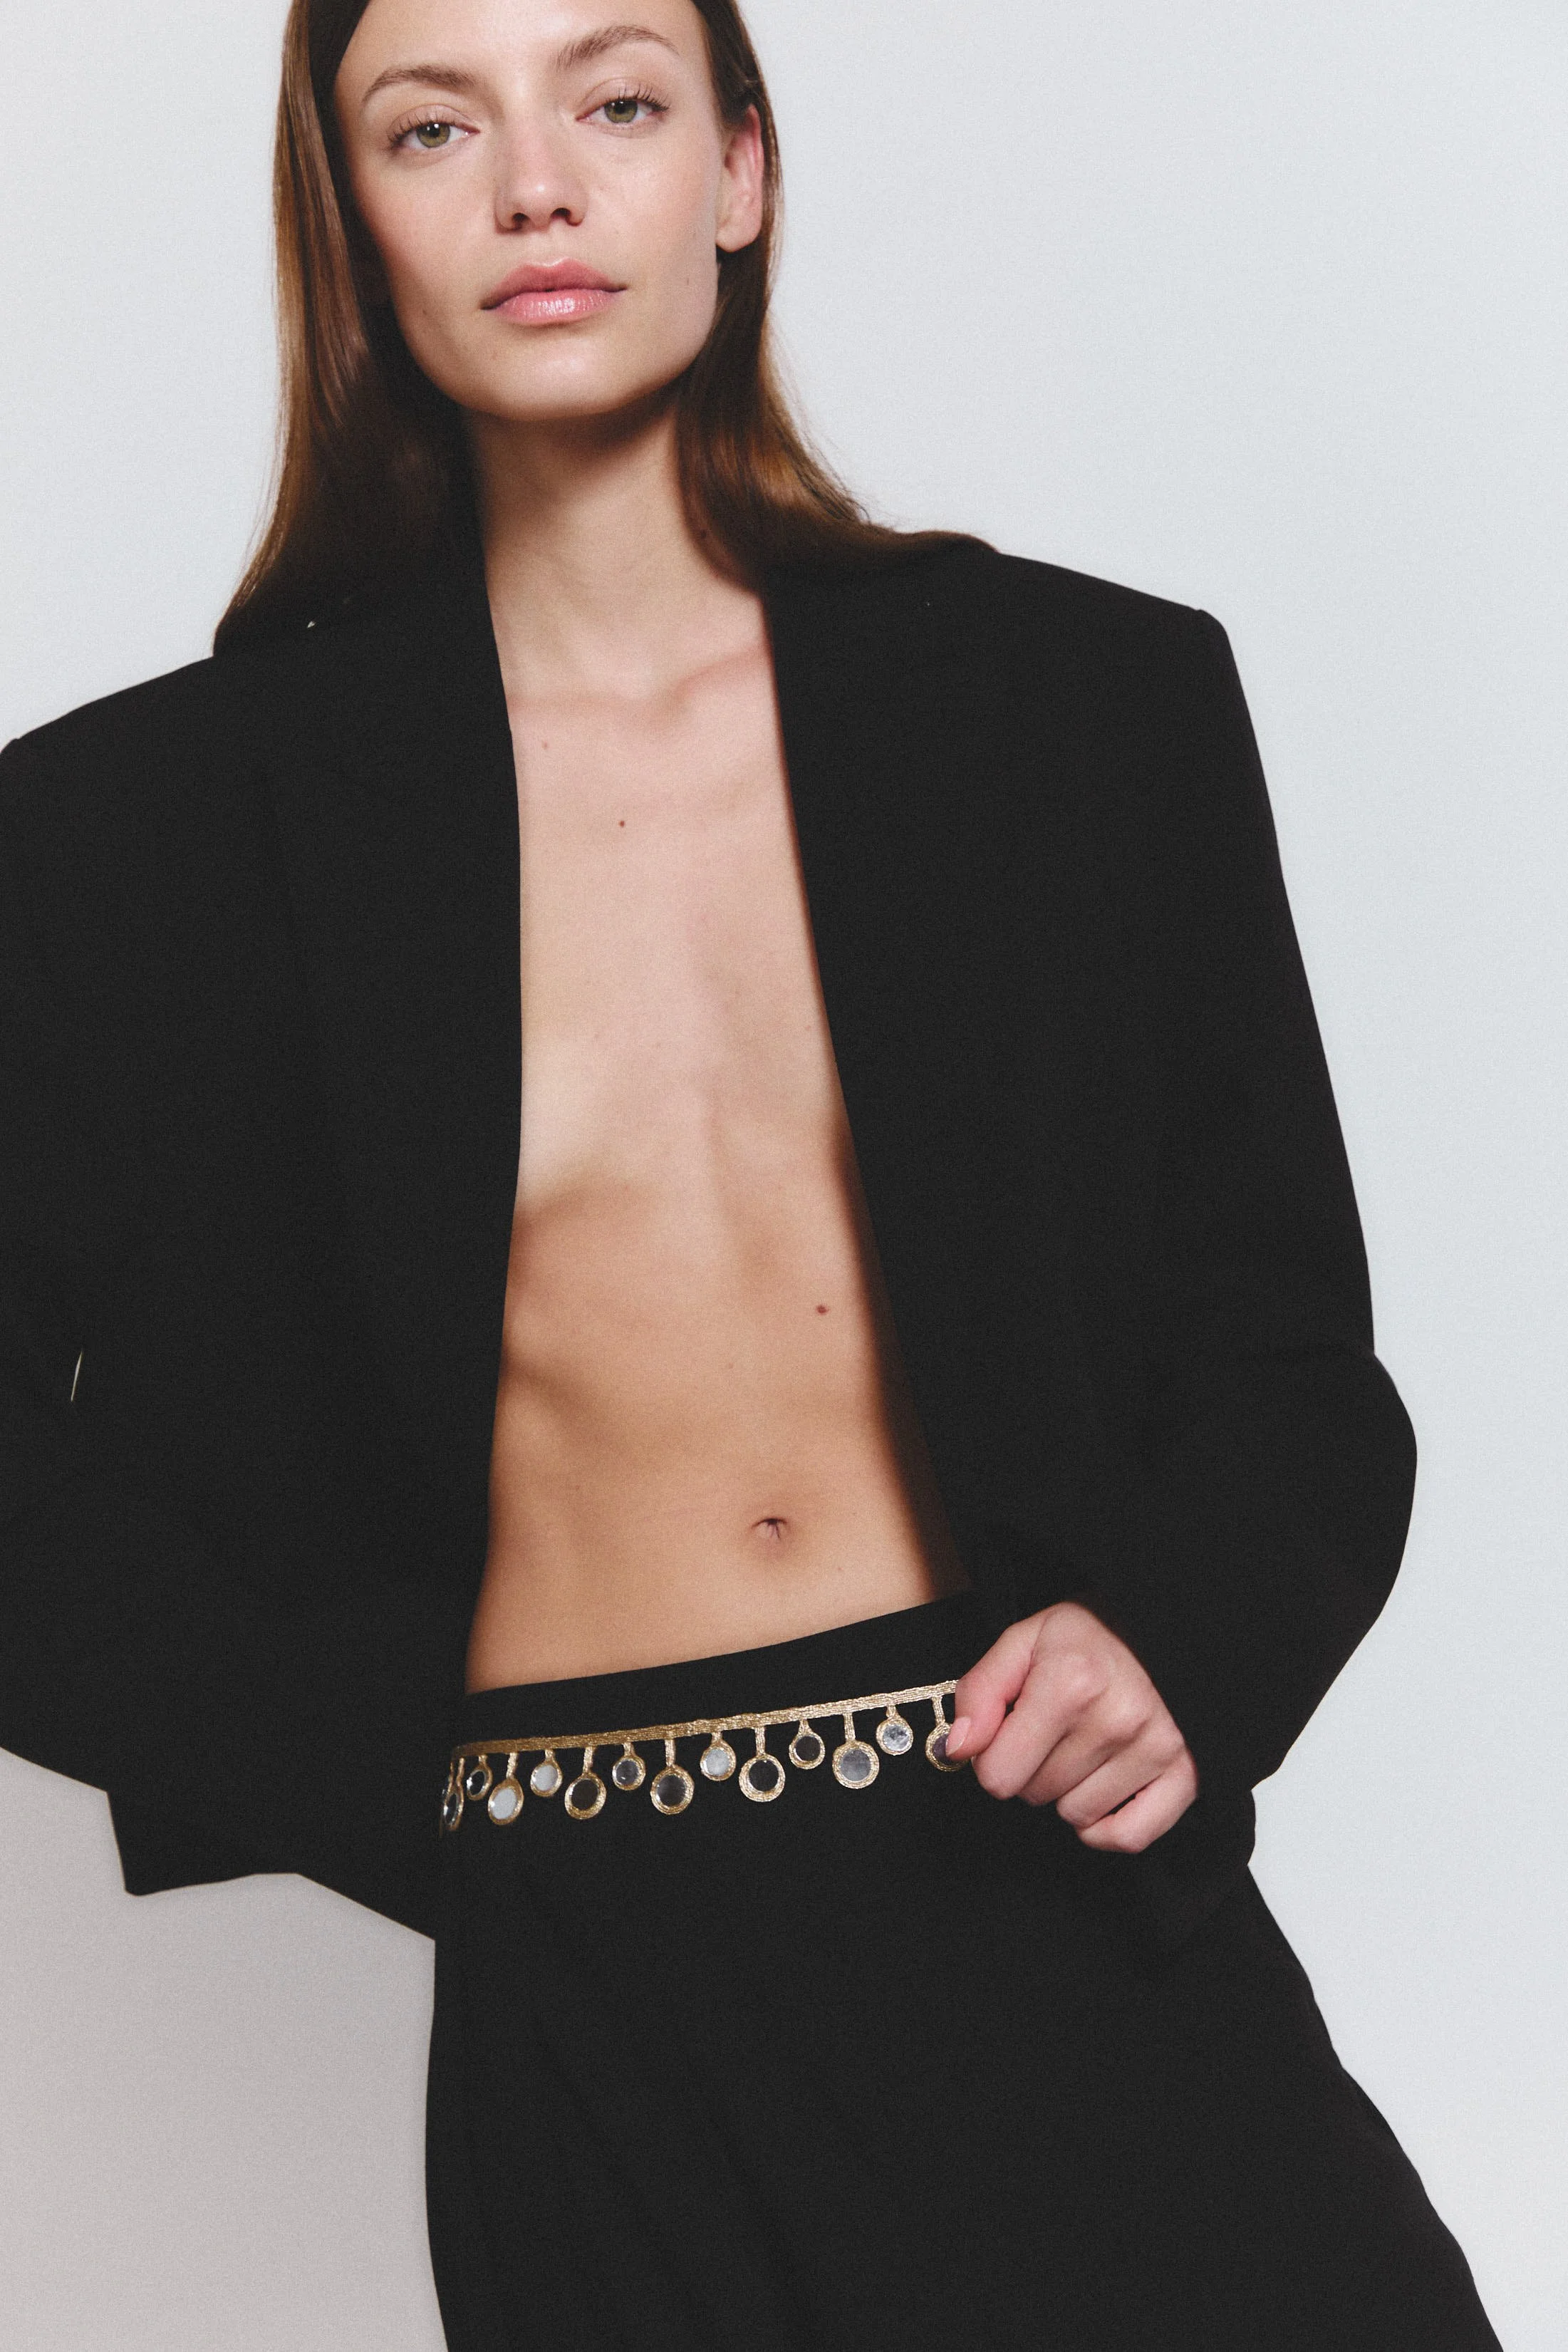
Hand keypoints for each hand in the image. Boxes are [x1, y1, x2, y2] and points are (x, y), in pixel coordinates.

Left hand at [946, 1602, 1198, 1852]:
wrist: (1164, 1625)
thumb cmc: (1089, 1635)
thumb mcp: (1023, 1641)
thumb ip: (980, 1691)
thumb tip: (958, 1750)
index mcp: (1070, 1683)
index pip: (998, 1775)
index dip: (993, 1756)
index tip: (1011, 1731)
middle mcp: (1116, 1720)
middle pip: (1035, 1795)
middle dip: (1032, 1768)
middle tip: (1054, 1730)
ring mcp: (1155, 1749)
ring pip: (1077, 1816)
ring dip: (1069, 1791)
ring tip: (1084, 1746)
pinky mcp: (1186, 1773)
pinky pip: (1129, 1836)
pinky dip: (1106, 1828)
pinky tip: (1101, 1793)